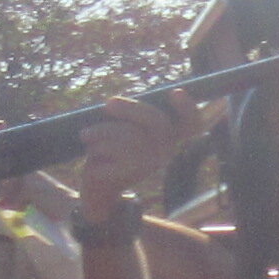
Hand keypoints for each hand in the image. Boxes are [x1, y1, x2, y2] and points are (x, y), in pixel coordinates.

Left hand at [72, 94, 187, 220]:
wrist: (100, 186)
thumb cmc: (113, 149)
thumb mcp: (125, 130)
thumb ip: (130, 116)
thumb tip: (114, 104)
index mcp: (168, 136)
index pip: (191, 123)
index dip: (188, 108)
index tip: (175, 92)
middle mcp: (165, 151)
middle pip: (157, 122)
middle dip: (131, 108)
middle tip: (108, 104)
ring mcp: (149, 164)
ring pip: (130, 137)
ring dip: (103, 132)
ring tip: (86, 135)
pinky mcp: (128, 175)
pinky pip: (111, 153)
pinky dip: (95, 150)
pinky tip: (92, 156)